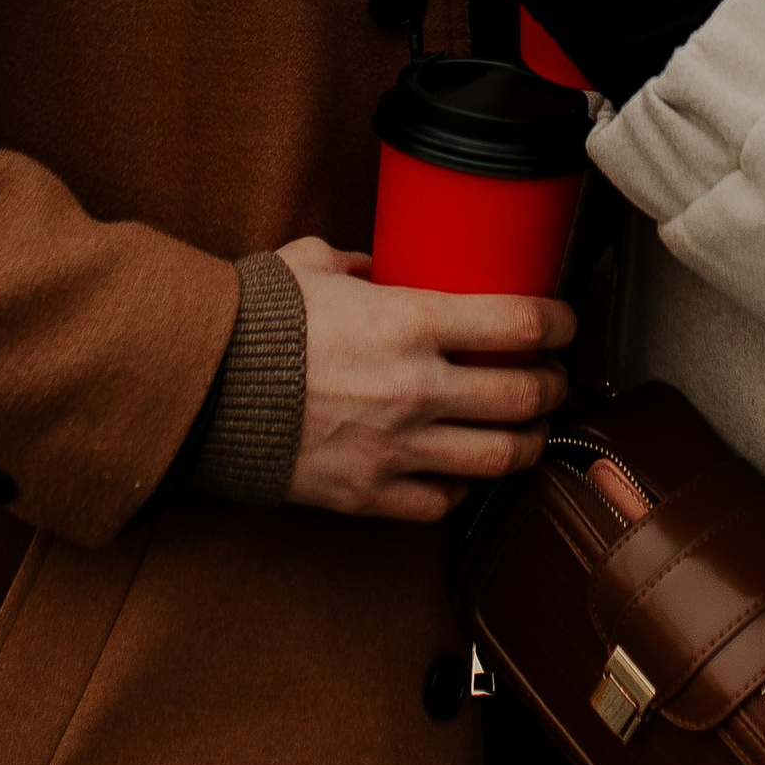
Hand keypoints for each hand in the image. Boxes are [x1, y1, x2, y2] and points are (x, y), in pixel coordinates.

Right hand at [276, 237, 572, 523]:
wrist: (199, 390)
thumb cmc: (254, 322)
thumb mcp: (314, 263)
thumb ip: (363, 263)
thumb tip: (388, 264)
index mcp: (408, 322)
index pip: (520, 324)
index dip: (559, 323)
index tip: (565, 321)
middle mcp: (414, 389)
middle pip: (524, 396)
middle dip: (552, 385)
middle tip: (552, 376)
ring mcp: (395, 448)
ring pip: (499, 458)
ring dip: (525, 441)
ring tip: (528, 428)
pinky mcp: (369, 494)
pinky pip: (443, 501)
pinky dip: (463, 486)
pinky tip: (464, 468)